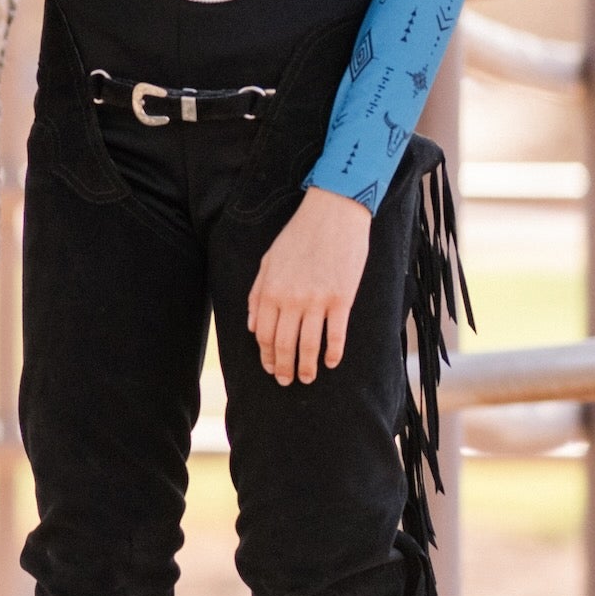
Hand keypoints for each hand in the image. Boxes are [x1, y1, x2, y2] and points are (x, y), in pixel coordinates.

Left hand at [245, 187, 370, 385]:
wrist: (333, 213)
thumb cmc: (299, 235)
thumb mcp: (268, 261)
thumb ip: (257, 295)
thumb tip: (253, 327)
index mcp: (270, 291)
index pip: (264, 335)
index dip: (266, 356)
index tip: (270, 368)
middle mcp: (291, 300)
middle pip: (284, 345)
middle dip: (283, 369)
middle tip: (286, 382)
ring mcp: (317, 301)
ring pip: (308, 346)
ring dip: (306, 367)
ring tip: (307, 378)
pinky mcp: (341, 299)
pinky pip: (336, 335)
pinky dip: (333, 353)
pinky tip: (331, 363)